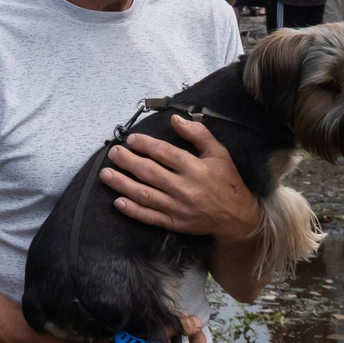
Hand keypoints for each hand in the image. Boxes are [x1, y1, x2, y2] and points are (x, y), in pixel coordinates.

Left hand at [101, 114, 257, 237]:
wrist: (237, 218)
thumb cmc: (227, 182)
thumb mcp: (219, 153)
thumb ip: (198, 134)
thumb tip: (176, 119)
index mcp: (195, 168)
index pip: (164, 153)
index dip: (145, 145)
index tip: (131, 139)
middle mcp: (185, 188)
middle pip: (149, 173)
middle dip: (127, 162)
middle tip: (113, 153)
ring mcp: (178, 208)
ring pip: (145, 195)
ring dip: (122, 184)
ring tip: (106, 174)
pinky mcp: (175, 223)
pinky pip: (150, 217)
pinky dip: (132, 210)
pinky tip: (118, 202)